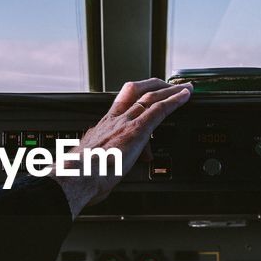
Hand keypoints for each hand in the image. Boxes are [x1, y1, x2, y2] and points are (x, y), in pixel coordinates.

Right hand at [56, 79, 191, 217]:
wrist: (76, 176)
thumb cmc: (79, 175)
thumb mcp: (91, 163)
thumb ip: (102, 159)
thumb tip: (110, 165)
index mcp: (102, 126)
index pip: (121, 104)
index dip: (135, 96)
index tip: (144, 95)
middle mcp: (114, 120)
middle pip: (136, 93)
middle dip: (154, 86)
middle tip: (168, 85)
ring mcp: (126, 123)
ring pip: (151, 97)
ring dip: (170, 91)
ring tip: (184, 88)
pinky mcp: (137, 130)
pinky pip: (160, 109)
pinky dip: (174, 101)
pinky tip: (185, 96)